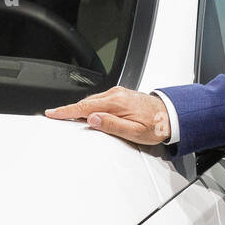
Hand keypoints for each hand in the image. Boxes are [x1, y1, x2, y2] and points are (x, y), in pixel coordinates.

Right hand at [45, 86, 169, 145]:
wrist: (171, 115)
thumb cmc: (156, 125)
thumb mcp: (134, 132)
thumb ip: (112, 125)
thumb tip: (93, 119)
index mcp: (117, 103)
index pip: (85, 107)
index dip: (66, 111)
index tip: (52, 113)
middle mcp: (117, 94)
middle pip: (86, 103)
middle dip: (70, 110)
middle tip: (55, 117)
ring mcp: (119, 93)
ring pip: (92, 101)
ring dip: (80, 109)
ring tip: (68, 117)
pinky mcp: (121, 95)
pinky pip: (100, 100)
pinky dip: (90, 106)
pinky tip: (88, 114)